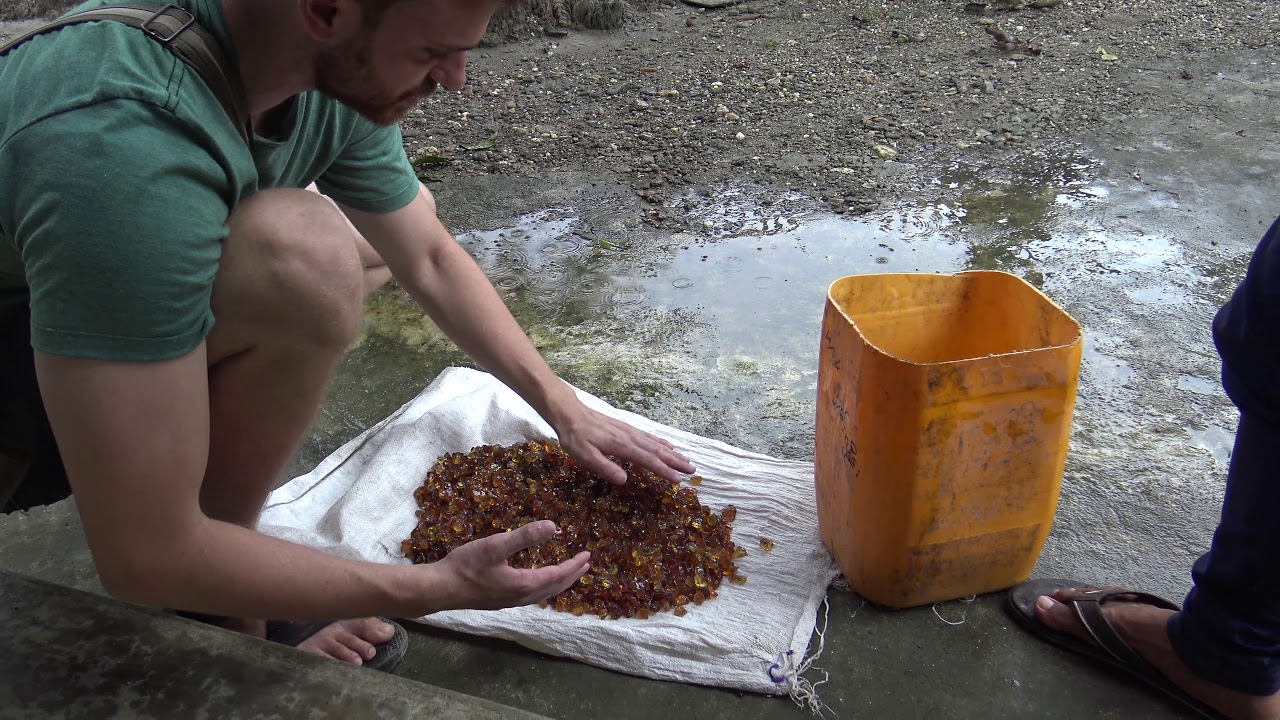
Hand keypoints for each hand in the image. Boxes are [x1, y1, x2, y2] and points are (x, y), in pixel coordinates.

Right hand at [434, 520, 589, 610]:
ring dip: (558, 583)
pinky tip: (535, 581)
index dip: (574, 565)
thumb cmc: (466, 566)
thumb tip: (553, 526)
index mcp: (524, 584)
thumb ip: (524, 537)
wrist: (439, 589)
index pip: (557, 575)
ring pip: (542, 594)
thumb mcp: (495, 546)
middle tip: (585, 565)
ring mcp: (509, 602)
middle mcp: (520, 597)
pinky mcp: (498, 601)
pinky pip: (531, 595)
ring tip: (566, 573)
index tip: (587, 556)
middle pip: (554, 588)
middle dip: (571, 576)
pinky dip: (543, 587)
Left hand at [552, 403, 695, 483]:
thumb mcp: (585, 456)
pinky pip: (649, 436)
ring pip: (656, 443)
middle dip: (675, 461)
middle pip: (657, 451)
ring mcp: (630, 431)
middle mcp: (630, 437)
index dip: (664, 471)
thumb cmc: (575, 437)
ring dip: (672, 453)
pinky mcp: (627, 428)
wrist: (571, 413)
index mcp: (622, 445)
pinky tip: (668, 445)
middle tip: (692, 470)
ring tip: (686, 460)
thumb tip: (625, 480)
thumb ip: (605, 467)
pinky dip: (662, 442)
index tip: (678, 480)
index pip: (648, 460)